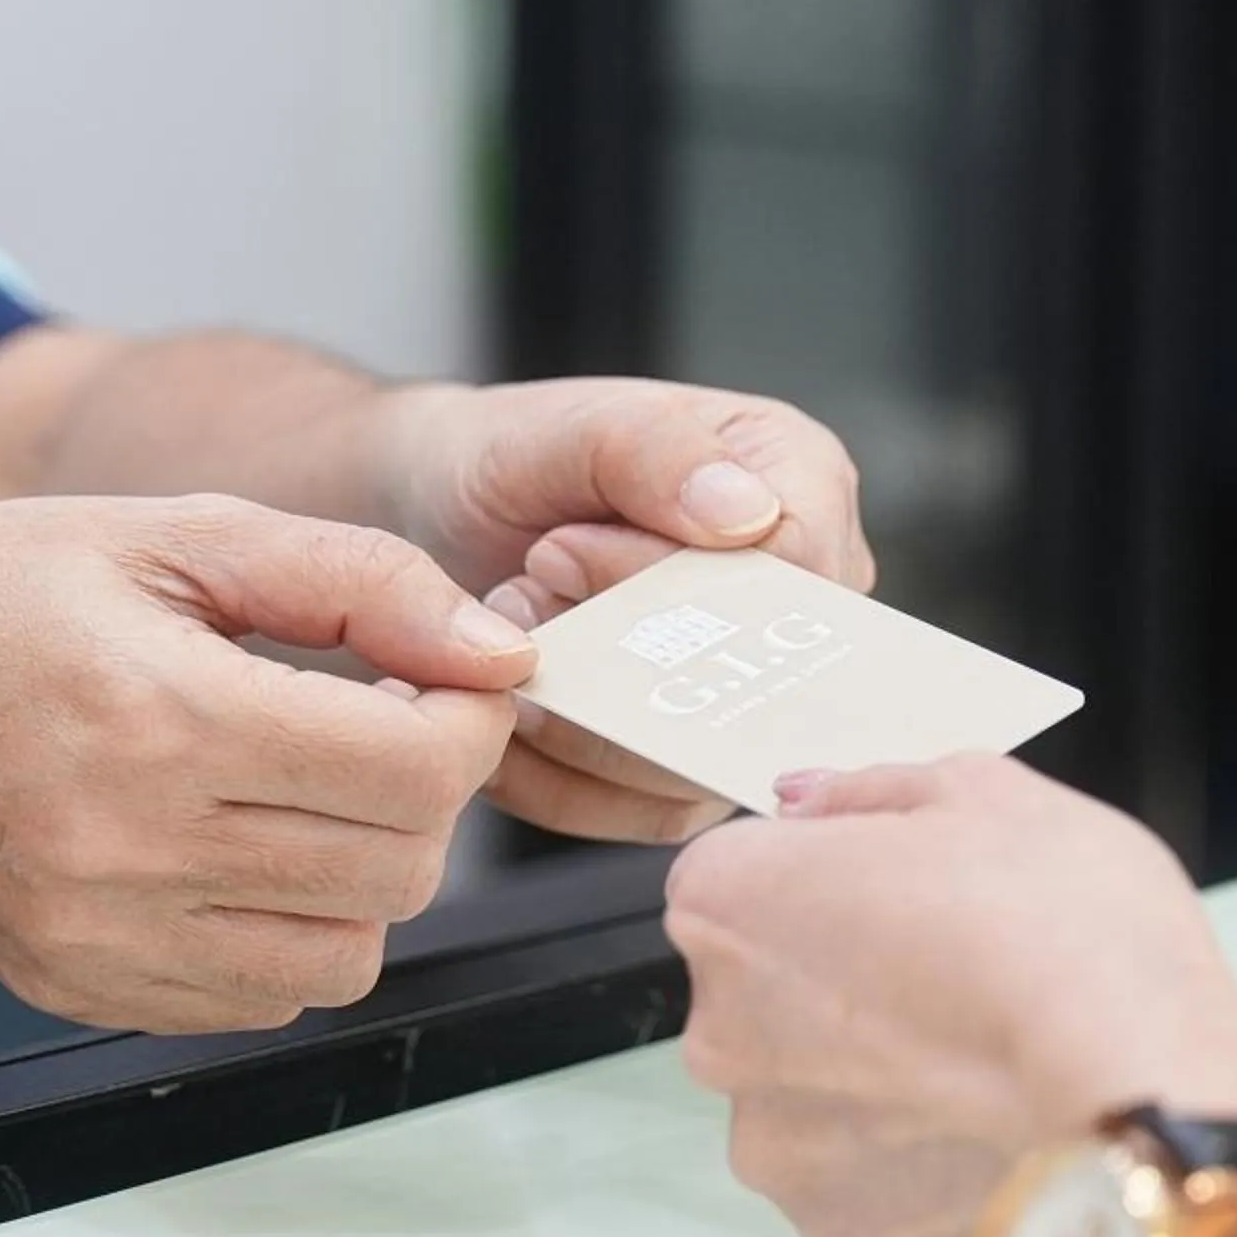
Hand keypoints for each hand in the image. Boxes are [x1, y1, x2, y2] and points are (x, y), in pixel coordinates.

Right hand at [0, 495, 531, 1032]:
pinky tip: (241, 850)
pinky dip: (291, 933)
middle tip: (376, 723)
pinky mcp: (86, 992)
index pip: (414, 770)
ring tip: (305, 790)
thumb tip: (501, 652)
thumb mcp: (174, 534)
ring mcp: (104, 941)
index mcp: (162, 717)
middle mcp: (132, 850)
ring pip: (349, 953)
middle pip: (401, 868)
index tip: (442, 681)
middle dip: (422, 791)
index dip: (466, 720)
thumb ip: (359, 581)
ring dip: (366, 873)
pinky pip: (265, 1000)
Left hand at [364, 378, 874, 844]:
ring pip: (696, 763)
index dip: (680, 585)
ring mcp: (748, 690)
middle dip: (617, 654)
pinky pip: (642, 812)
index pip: (798, 570)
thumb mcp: (570, 424)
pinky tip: (505, 713)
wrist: (435, 517)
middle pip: (755, 681)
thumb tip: (748, 519)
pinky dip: (555, 775)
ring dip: (580, 718)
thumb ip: (657, 451)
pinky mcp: (686, 767)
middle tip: (522, 593)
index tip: (559, 552)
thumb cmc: (512, 456)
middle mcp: (797, 599)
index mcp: (801, 485)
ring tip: (512, 639)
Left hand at [662, 756, 1236, 1236]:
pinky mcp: (834, 1234)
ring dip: (871, 1081)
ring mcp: (770, 1146)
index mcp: (729, 901)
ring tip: (986, 1066)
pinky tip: (988, 1135)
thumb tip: (806, 799)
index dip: (828, 875)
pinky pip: (861, 1181)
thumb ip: (871, 792)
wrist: (1145, 1099)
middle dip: (837, 982)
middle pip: (763, 992)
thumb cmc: (1069, 923)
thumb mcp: (988, 795)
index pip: (740, 873)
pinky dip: (910, 1164)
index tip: (905, 890)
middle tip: (959, 974)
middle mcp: (717, 1030)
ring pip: (810, 1096)